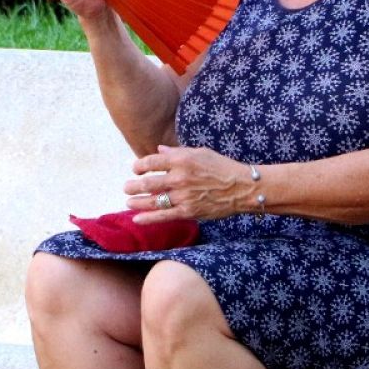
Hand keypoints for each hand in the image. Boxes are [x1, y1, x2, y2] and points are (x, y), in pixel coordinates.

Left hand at [124, 145, 252, 222]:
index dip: (139, 166)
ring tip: (128, 201)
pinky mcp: (188, 211)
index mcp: (182, 159)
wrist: (242, 187)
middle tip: (126, 187)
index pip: (151, 161)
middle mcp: (179, 177)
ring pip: (153, 200)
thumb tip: (159, 150)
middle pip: (148, 182)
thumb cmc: (222, 167)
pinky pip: (163, 216)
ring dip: (137, 201)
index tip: (136, 169)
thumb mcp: (200, 152)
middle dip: (133, 186)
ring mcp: (183, 196)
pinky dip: (148, 218)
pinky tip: (137, 219)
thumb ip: (177, 152)